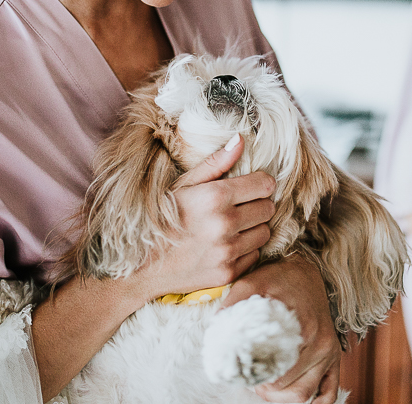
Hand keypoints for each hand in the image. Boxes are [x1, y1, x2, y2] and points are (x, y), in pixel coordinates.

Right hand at [139, 135, 276, 296]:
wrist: (142, 266)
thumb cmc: (161, 219)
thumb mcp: (182, 185)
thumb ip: (215, 163)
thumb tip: (241, 140)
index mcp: (214, 196)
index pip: (265, 185)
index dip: (260, 183)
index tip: (251, 186)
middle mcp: (224, 223)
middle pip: (268, 208)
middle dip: (258, 204)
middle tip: (241, 206)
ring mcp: (227, 251)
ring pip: (265, 232)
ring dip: (254, 228)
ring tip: (234, 226)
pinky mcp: (228, 273)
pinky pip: (255, 255)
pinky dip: (246, 249)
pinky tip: (227, 245)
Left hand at [227, 255, 341, 403]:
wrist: (306, 269)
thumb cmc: (278, 277)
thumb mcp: (252, 282)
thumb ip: (234, 303)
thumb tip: (217, 328)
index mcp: (303, 328)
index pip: (277, 373)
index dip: (256, 379)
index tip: (244, 374)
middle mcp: (321, 344)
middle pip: (290, 388)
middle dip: (267, 389)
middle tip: (251, 380)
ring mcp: (329, 352)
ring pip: (306, 393)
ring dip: (284, 397)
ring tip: (267, 386)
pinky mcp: (335, 356)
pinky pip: (329, 392)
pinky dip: (315, 401)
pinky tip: (294, 394)